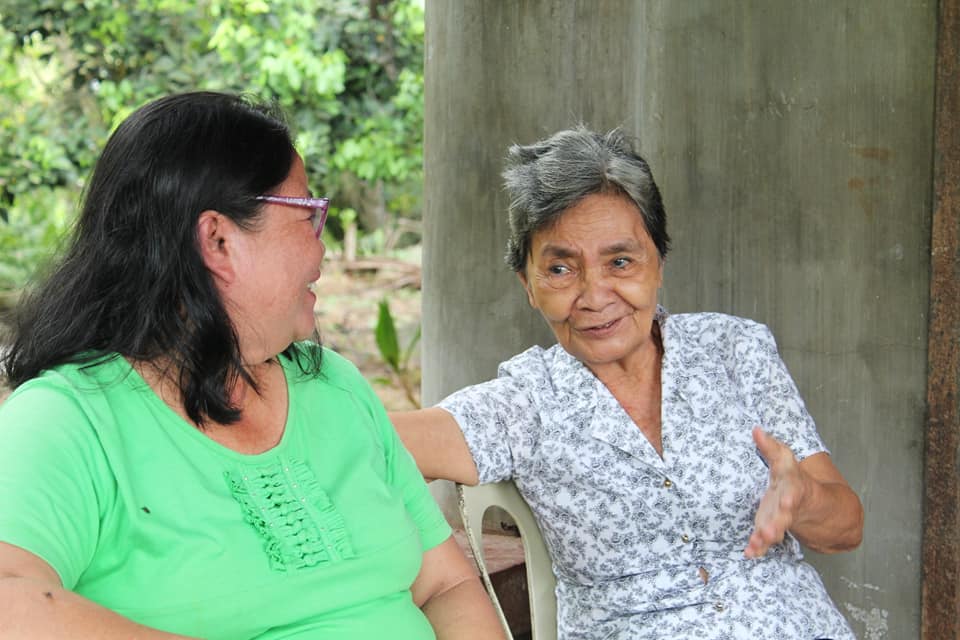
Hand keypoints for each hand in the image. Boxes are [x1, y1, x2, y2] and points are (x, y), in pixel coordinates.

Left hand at [744, 427, 810, 558]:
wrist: (810, 503)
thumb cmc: (791, 478)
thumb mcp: (784, 461)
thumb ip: (770, 447)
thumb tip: (756, 429)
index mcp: (794, 488)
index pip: (793, 490)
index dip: (790, 496)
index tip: (787, 499)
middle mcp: (788, 507)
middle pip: (784, 516)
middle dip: (777, 524)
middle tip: (770, 532)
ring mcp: (780, 520)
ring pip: (775, 531)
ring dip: (766, 539)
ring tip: (757, 544)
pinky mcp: (770, 529)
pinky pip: (765, 542)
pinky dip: (758, 548)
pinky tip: (749, 553)